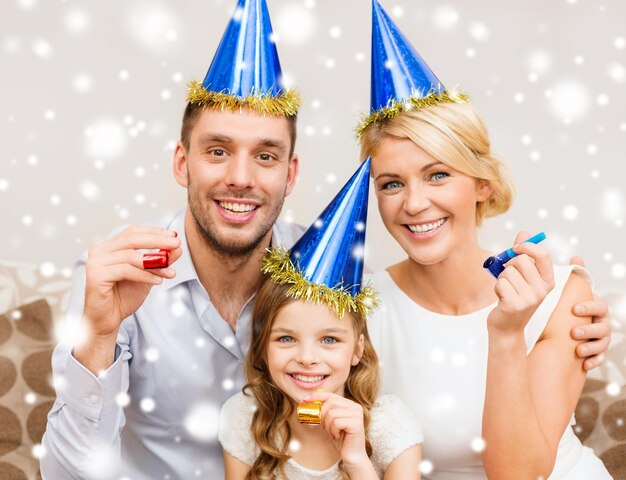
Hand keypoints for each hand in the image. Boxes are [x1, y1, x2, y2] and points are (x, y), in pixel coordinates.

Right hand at [83, 226, 180, 339]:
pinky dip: (145, 275)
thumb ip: (160, 261)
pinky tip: (158, 281)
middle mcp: (100, 250)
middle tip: (176, 244)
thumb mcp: (148, 275)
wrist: (108, 320)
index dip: (154, 232)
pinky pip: (126, 270)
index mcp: (109, 246)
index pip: (133, 232)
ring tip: (171, 272)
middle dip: (157, 241)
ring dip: (155, 263)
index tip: (174, 236)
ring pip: (131, 256)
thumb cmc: (124, 296)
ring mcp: (95, 262)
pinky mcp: (95, 275)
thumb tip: (178, 248)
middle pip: (132, 239)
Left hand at [302, 391, 368, 467]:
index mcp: (350, 405)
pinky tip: (338, 436)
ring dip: (328, 426)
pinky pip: (336, 422)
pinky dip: (333, 431)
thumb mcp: (330, 423)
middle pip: (330, 402)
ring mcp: (357, 414)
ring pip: (332, 413)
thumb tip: (309, 401)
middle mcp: (355, 407)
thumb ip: (324, 412)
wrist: (352, 456)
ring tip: (333, 433)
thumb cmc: (341, 440)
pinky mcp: (356, 423)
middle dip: (322, 415)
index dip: (317, 396)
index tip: (305, 399)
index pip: (331, 395)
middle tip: (324, 427)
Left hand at [488, 231, 554, 334]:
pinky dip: (497, 288)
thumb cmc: (513, 297)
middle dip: (509, 265)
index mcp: (548, 281)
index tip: (515, 247)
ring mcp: (529, 299)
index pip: (543, 255)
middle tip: (508, 276)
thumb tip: (524, 233)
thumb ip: (523, 255)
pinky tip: (501, 298)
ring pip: (507, 272)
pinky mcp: (514, 305)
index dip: (527, 246)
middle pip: (521, 260)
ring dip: (501, 279)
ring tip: (506, 290)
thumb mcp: (522, 277)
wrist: (507, 327)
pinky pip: (500, 283)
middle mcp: (542, 290)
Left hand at [568, 256, 610, 370]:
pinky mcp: (597, 353)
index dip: (589, 307)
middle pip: (604, 325)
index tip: (574, 309)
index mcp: (596, 308)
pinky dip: (594, 361)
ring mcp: (601, 338)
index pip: (599, 305)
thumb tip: (577, 257)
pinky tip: (585, 364)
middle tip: (573, 332)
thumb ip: (574, 278)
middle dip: (590, 328)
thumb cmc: (568, 309)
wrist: (563, 331)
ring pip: (603, 343)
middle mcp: (602, 323)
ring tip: (578, 348)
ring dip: (591, 345)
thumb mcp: (570, 294)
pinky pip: (600, 358)